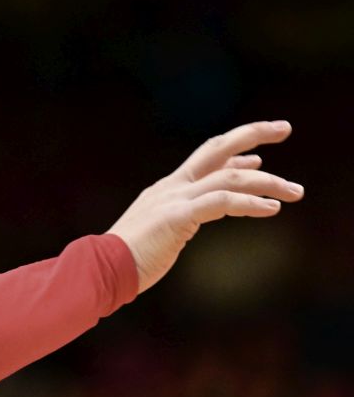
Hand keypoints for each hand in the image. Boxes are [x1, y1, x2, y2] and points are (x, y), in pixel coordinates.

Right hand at [107, 120, 301, 292]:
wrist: (101, 269)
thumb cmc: (129, 258)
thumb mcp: (162, 230)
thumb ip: (184, 217)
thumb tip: (205, 212)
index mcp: (166, 189)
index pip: (206, 158)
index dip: (236, 151)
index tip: (261, 154)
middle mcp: (172, 187)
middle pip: (216, 148)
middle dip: (253, 133)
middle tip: (285, 127)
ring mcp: (174, 199)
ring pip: (229, 177)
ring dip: (268, 182)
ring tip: (294, 192)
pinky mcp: (177, 217)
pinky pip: (222, 202)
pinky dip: (250, 204)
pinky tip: (271, 209)